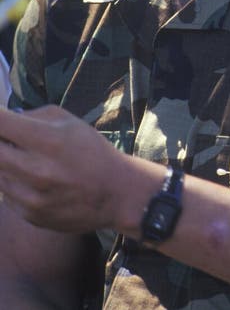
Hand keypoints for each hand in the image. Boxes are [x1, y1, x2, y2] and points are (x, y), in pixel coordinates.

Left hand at [0, 105, 132, 232]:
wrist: (115, 194)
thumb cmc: (92, 151)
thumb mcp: (69, 122)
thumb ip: (33, 116)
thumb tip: (4, 119)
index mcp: (49, 141)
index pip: (1, 124)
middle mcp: (36, 170)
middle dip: (0, 140)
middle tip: (9, 137)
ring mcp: (31, 196)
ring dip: (5, 161)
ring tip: (29, 158)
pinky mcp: (29, 215)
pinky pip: (5, 193)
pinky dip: (13, 181)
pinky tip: (35, 179)